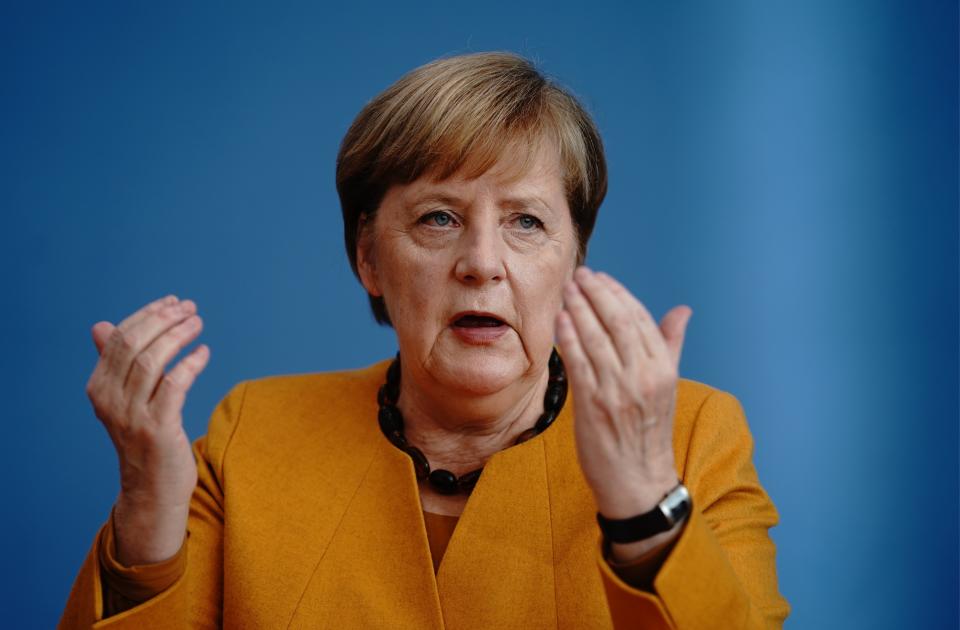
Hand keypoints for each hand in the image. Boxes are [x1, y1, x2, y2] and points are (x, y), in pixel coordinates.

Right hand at [85, 295, 209, 564]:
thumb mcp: (125, 400)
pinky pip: (175, 385)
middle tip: (190, 309)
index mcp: (99, 388)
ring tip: (198, 324)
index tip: (173, 302)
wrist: (151, 490)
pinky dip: (191, 363)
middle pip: (134, 344)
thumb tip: (101, 326)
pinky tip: (204, 352)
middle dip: (164, 320)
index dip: (147, 315)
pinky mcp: (158, 429)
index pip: (119, 338)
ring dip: (179, 336)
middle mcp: (110, 400)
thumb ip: (117, 365)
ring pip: (152, 361)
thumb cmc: (144, 439)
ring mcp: (132, 416)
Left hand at [556, 267, 691, 557]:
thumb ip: (670, 344)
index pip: (640, 319)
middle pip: (618, 322)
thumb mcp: (667, 386)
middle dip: (596, 293)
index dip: (619, 294)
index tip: (602, 278)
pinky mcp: (592, 404)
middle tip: (580, 275)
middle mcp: (643, 376)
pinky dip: (569, 337)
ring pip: (596, 337)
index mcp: (663, 369)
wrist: (637, 480)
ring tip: (567, 290)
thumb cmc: (648, 431)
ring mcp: (617, 390)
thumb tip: (682, 310)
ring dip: (578, 308)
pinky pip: (578, 362)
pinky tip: (560, 319)